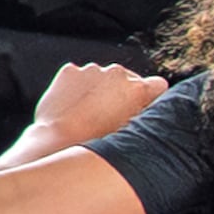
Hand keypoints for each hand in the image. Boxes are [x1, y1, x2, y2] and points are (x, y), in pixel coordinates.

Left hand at [33, 63, 169, 140]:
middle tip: (110, 116)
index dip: (151, 99)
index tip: (142, 109)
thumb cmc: (93, 143)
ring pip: (102, 77)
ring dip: (99, 89)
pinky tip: (72, 106)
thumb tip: (147, 110)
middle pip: (128, 79)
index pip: (158, 85)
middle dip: (122, 93)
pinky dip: (77, 87)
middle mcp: (117, 73)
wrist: (56, 140)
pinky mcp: (70, 71)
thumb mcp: (130, 134)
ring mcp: (92, 70)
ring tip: (87, 114)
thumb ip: (143, 115)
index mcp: (137, 89)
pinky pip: (79, 76)